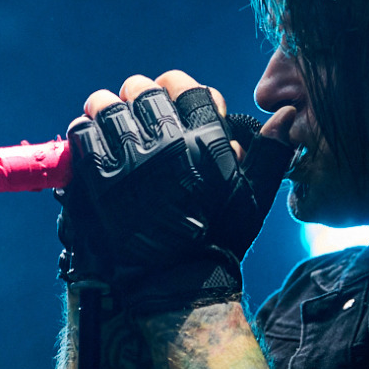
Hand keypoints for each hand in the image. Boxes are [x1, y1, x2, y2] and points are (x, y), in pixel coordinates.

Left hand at [57, 70, 292, 314]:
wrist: (174, 284)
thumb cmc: (217, 239)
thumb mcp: (252, 196)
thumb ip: (270, 152)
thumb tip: (287, 113)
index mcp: (205, 140)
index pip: (183, 85)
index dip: (174, 88)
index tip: (169, 100)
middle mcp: (167, 143)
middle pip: (141, 89)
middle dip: (139, 97)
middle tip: (136, 114)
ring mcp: (128, 158)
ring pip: (106, 105)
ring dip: (106, 109)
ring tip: (108, 123)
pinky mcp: (95, 176)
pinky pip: (81, 132)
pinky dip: (84, 133)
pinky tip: (91, 144)